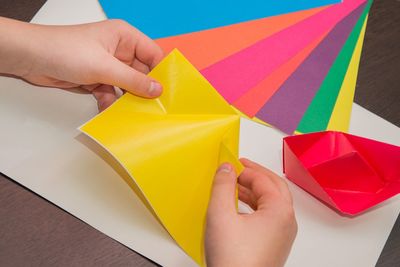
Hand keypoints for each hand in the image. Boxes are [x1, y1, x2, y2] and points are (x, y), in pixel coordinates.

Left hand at [0, 17, 163, 110]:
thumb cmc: (66, 51)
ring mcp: (107, 66)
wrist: (30, 58)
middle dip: (143, 90)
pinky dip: (110, 102)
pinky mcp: (96, 79)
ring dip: (125, 99)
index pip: (153, 54)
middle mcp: (119, 50)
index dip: (161, 72)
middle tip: (151, 109)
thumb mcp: (104, 67)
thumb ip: (133, 80)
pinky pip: (111, 93)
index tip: (168, 92)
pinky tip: (105, 109)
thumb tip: (158, 90)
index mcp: (125, 37)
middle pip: (141, 73)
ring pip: (126, 86)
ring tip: (128, 112)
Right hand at [206, 158, 296, 266]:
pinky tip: (237, 210)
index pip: (263, 179)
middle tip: (238, 168)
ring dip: (253, 191)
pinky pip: (268, 217)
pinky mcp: (274, 245)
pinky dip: (254, 206)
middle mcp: (286, 221)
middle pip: (274, 187)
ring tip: (234, 187)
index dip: (245, 169)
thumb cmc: (235, 260)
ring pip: (271, 203)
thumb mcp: (221, 215)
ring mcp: (282, 235)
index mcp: (279, 211)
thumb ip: (223, 186)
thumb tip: (226, 168)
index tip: (229, 165)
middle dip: (255, 175)